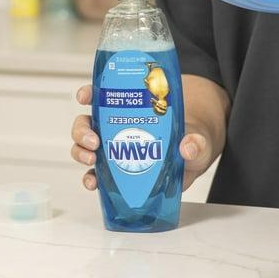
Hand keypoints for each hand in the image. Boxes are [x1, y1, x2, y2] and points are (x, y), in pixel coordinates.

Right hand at [70, 85, 214, 191]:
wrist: (193, 160)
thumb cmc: (192, 138)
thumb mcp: (197, 136)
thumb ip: (195, 141)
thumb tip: (187, 147)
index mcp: (132, 108)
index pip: (103, 95)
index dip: (89, 93)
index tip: (85, 97)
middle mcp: (117, 125)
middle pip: (86, 123)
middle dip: (82, 131)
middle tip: (94, 142)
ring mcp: (114, 149)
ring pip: (85, 147)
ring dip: (81, 153)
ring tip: (92, 162)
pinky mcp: (117, 171)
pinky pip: (96, 174)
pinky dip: (90, 179)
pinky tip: (94, 183)